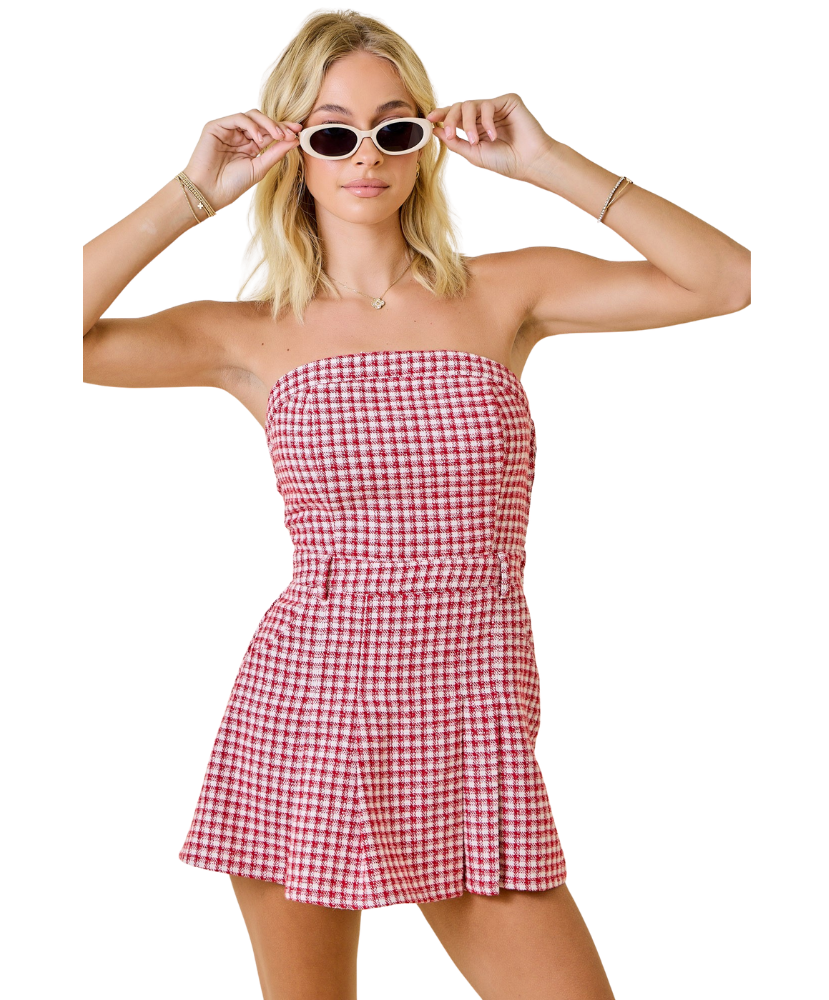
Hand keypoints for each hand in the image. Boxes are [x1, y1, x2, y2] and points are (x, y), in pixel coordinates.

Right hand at [182, 109, 301, 212]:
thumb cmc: (232, 184)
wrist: (209, 192)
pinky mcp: (216, 127)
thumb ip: (275, 153)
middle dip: (278, 125)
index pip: (268, 132)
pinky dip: (251, 125)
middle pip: (261, 121)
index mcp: (249, 146)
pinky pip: (237, 118)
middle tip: (290, 132)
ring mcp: (228, 130)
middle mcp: (239, 136)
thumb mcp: (259, 168)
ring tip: (277, 135)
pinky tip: (258, 138)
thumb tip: (295, 140)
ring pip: (251, 116)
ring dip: (267, 123)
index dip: (283, 129)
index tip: (298, 131)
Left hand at [426, 93, 554, 182]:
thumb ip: (454, 142)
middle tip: (450, 133)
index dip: (443, 115)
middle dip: (451, 118)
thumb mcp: (473, 154)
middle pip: (460, 107)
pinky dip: (486, 121)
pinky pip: (488, 104)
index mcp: (476, 127)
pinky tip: (493, 135)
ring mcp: (496, 107)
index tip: (429, 119)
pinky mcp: (508, 101)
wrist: (530, 162)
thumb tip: (436, 130)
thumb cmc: (505, 161)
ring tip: (475, 141)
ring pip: (471, 104)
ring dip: (468, 124)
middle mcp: (485, 115)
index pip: (456, 116)